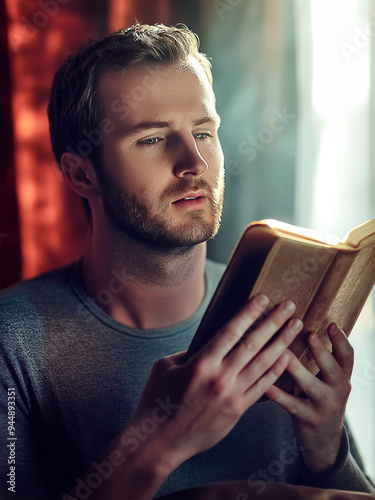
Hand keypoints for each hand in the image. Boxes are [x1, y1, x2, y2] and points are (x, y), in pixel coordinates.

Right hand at [128, 295, 302, 471]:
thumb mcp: (166, 367)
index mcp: (201, 363)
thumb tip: (209, 343)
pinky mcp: (237, 411)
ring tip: (295, 326)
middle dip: (274, 322)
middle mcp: (220, 378)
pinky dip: (276, 371)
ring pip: (263, 363)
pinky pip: (263, 387)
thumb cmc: (157, 401)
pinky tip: (287, 358)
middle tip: (289, 306)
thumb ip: (190, 353)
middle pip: (254, 344)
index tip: (263, 298)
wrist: (160, 442)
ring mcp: (232, 396)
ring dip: (281, 342)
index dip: (249, 313)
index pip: (231, 331)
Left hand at [266, 323, 352, 473]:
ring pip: (311, 385)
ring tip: (283, 353)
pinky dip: (278, 394)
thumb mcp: (329, 381)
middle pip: (333, 369)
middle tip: (310, 335)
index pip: (348, 356)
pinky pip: (291, 404)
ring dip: (296, 369)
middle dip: (321, 352)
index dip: (340, 340)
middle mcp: (338, 390)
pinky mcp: (309, 419)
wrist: (324, 439)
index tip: (331, 324)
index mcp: (343, 377)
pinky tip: (265, 384)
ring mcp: (324, 406)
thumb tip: (302, 326)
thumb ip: (322, 360)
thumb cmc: (321, 398)